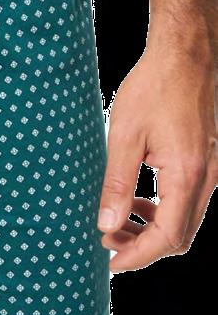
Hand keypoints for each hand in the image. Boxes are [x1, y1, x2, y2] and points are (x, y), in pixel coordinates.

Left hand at [97, 39, 217, 271]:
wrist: (185, 54)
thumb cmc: (154, 86)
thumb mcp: (125, 135)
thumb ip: (117, 184)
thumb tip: (107, 226)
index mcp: (186, 176)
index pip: (166, 238)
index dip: (137, 256)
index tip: (109, 260)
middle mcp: (206, 179)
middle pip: (180, 236)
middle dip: (144, 246)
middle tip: (109, 240)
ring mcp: (210, 170)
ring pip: (186, 220)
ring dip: (154, 229)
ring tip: (119, 221)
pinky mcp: (207, 160)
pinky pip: (189, 200)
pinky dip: (164, 210)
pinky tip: (140, 199)